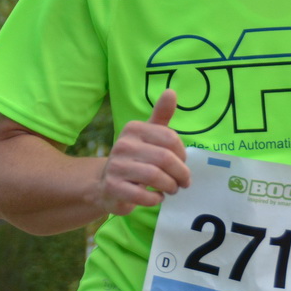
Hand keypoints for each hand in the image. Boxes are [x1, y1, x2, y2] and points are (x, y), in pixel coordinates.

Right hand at [96, 90, 191, 215]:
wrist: (106, 183)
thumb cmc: (135, 157)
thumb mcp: (148, 135)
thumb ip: (161, 116)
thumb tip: (171, 92)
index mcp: (134, 129)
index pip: (170, 138)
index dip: (183, 154)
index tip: (183, 163)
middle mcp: (123, 145)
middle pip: (165, 159)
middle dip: (181, 173)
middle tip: (184, 182)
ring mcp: (116, 166)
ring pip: (155, 177)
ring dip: (170, 186)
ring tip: (172, 189)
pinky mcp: (113, 187)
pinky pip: (142, 195)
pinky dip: (155, 199)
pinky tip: (157, 198)